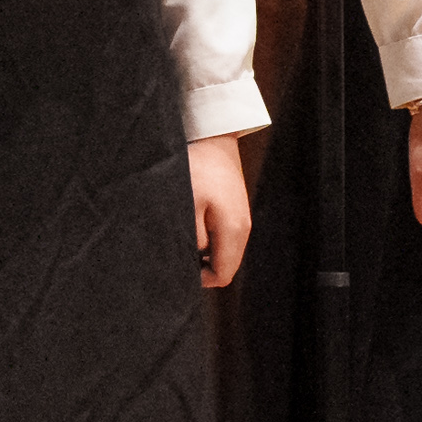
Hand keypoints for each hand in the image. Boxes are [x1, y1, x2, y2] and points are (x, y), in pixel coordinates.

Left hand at [189, 135, 252, 289]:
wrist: (214, 141)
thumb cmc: (197, 170)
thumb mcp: (187, 206)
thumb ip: (192, 239)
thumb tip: (193, 260)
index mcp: (234, 231)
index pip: (222, 276)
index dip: (199, 280)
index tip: (178, 266)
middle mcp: (243, 229)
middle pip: (225, 266)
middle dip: (202, 267)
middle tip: (177, 250)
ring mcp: (242, 219)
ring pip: (224, 252)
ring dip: (204, 252)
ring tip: (183, 234)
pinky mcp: (236, 211)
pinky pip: (224, 238)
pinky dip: (209, 239)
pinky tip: (193, 223)